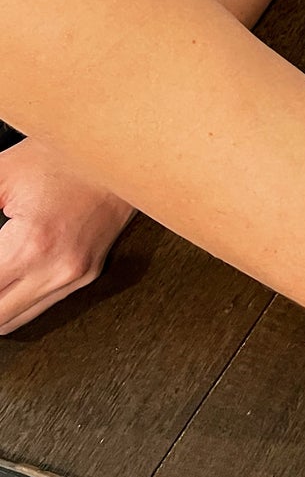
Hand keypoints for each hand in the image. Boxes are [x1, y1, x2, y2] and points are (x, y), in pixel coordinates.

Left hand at [0, 138, 133, 331]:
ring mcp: (75, 276)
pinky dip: (14, 302)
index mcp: (32, 245)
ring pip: (13, 322)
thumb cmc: (64, 157)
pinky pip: (38, 307)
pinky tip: (4, 281)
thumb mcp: (1, 177)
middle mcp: (57, 268)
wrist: (120, 154)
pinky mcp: (87, 275)